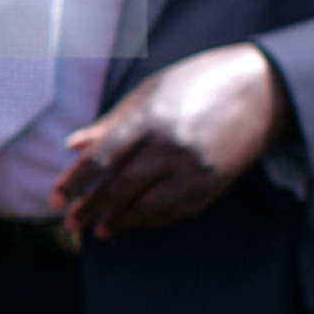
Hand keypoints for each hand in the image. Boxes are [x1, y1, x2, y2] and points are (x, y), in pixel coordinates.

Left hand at [51, 43, 289, 237]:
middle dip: (91, 208)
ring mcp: (194, 169)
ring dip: (119, 221)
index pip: (100, 159)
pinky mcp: (213, 185)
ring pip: (147, 206)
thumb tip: (72, 146)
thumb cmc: (193, 84)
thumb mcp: (147, 94)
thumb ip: (109, 124)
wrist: (259, 91)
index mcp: (148, 120)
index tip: (55, 198)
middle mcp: (170, 148)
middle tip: (70, 223)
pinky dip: (150, 220)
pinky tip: (133, 223)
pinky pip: (175, 211)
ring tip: (98, 229)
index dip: (74, 182)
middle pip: (120, 188)